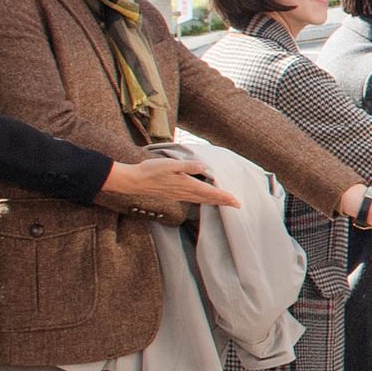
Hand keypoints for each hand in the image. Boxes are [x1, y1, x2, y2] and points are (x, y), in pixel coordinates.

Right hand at [101, 155, 237, 215]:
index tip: (237, 203)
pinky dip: (203, 200)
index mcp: (187, 185)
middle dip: (224, 202)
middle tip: (237, 206)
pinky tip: (203, 199)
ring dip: (214, 202)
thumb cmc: (151, 170)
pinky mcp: (174, 194)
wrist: (134, 181)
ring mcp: (179, 195)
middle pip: (209, 199)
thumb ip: (187, 166)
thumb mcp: (170, 164)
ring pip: (202, 200)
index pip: (211, 193)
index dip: (225, 197)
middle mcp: (185, 192)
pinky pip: (193, 199)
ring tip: (225, 203)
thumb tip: (203, 167)